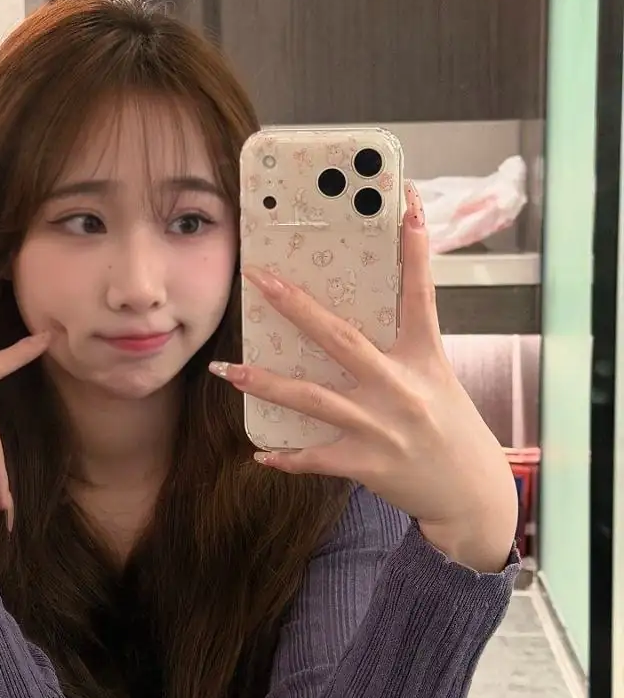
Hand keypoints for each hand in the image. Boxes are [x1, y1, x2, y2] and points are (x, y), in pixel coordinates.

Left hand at [210, 184, 517, 571]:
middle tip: (259, 279)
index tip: (406, 206)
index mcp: (423, 358)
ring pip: (312, 399)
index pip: (420, 295)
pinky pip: (315, 458)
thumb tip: (355, 318)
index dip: (414, 250)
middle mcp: (400, 387)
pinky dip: (287, 457)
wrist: (469, 492)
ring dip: (267, 384)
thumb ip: (402, 347)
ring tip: (228, 370)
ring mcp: (380, 426)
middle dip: (296, 307)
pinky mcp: (366, 463)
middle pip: (341, 338)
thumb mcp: (436, 377)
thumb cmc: (450, 428)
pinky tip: (260, 452)